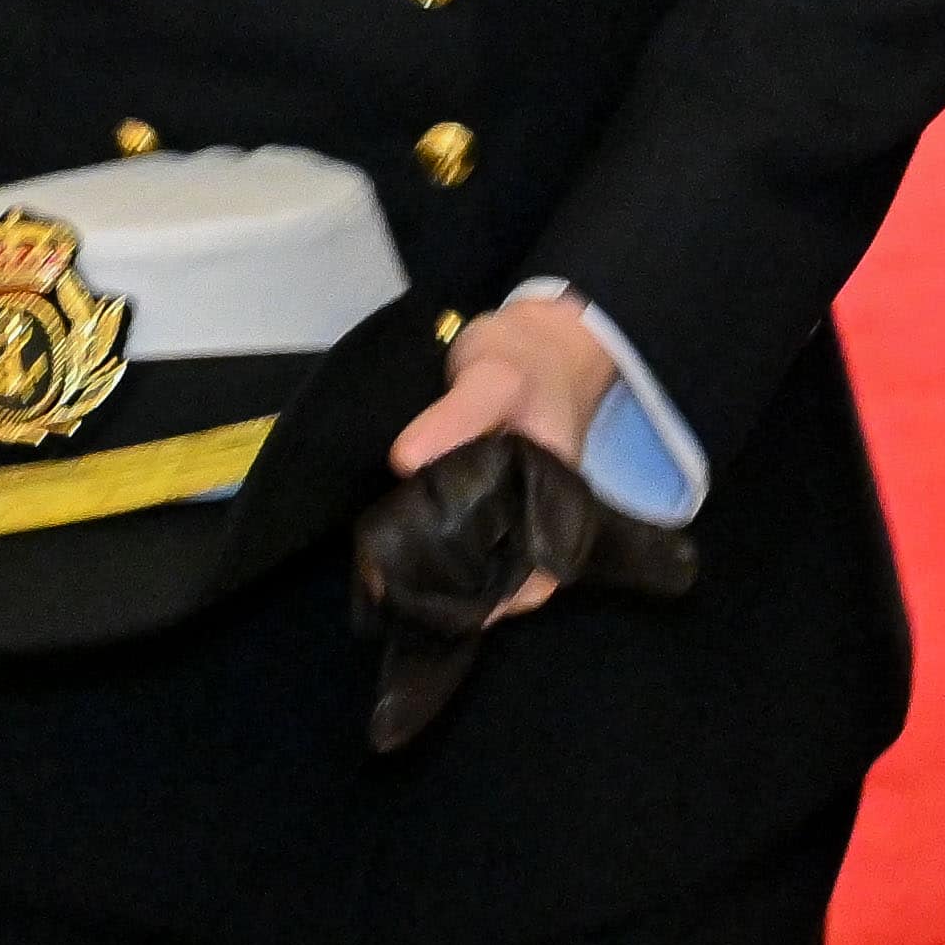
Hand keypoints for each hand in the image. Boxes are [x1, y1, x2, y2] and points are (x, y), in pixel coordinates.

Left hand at [385, 291, 626, 624]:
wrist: (540, 334)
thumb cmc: (525, 358)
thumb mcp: (493, 377)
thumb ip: (455, 418)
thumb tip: (405, 461)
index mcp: (555, 497)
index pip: (539, 573)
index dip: (504, 602)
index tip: (453, 610)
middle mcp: (536, 510)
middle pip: (506, 572)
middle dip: (461, 591)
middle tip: (401, 591)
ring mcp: (512, 502)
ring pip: (484, 555)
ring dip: (445, 569)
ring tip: (390, 575)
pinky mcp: (486, 488)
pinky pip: (467, 527)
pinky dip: (437, 538)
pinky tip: (397, 540)